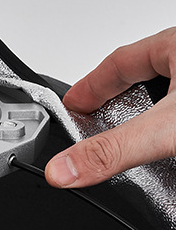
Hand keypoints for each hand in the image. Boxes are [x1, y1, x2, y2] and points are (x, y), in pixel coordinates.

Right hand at [46, 27, 175, 187]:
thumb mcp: (168, 127)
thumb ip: (114, 149)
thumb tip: (63, 167)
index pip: (117, 62)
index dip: (89, 87)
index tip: (70, 107)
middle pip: (143, 75)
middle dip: (115, 100)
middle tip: (94, 124)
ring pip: (168, 92)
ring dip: (149, 115)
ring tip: (133, 137)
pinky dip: (171, 126)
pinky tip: (169, 144)